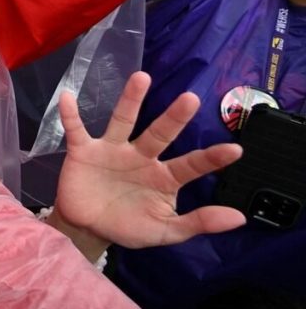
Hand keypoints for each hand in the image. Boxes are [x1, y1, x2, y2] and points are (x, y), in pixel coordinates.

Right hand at [53, 71, 245, 248]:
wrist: (86, 229)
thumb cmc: (129, 226)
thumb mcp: (165, 231)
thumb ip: (199, 222)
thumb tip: (239, 217)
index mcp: (163, 176)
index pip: (191, 164)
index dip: (211, 158)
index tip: (235, 150)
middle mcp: (140, 156)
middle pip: (160, 134)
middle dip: (174, 117)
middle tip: (191, 99)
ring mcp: (112, 150)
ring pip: (123, 121)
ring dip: (131, 100)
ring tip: (142, 77)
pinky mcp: (84, 150)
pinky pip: (76, 129)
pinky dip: (71, 115)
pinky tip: (69, 97)